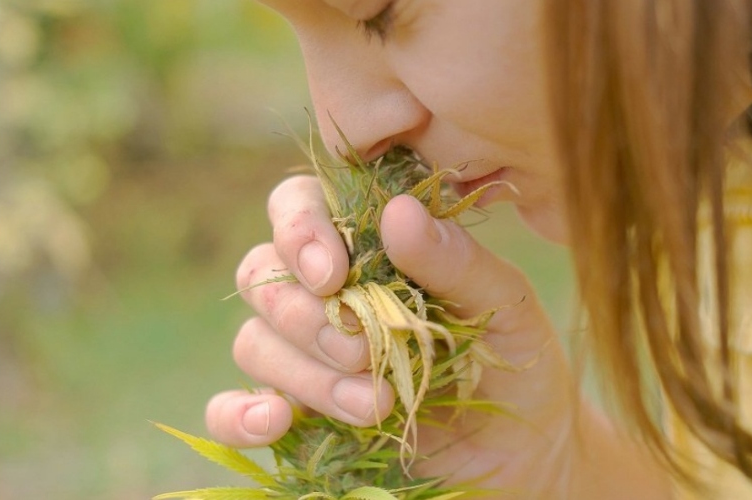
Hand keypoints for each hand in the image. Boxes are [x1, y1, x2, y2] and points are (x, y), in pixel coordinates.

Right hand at [205, 174, 579, 494]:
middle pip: (263, 278)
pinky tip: (274, 422)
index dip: (298, 230)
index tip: (333, 273)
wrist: (522, 454)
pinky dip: (236, 416)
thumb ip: (455, 261)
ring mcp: (306, 357)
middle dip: (310, 318)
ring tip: (375, 405)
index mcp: (368, 249)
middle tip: (367, 352)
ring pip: (254, 342)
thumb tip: (397, 213)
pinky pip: (228, 410)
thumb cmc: (513, 363)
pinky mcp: (298, 417)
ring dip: (306, 374)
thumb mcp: (505, 307)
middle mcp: (325, 296)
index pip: (297, 207)